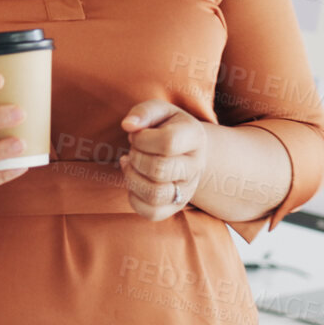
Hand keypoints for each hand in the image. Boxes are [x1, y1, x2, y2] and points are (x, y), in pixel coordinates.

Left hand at [118, 100, 204, 220]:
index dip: (143, 138)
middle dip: (136, 157)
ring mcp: (187, 190)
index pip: (168, 142)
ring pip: (155, 195)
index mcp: (195, 138)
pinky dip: (134, 197)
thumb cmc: (168, 127)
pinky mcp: (175, 207)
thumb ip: (143, 112)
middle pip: (160, 170)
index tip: (137, 135)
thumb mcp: (160, 111)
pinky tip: (135, 179)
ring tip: (131, 164)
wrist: (187, 150)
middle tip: (135, 150)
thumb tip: (128, 125)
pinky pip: (151, 213)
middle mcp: (196, 167)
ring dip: (132, 178)